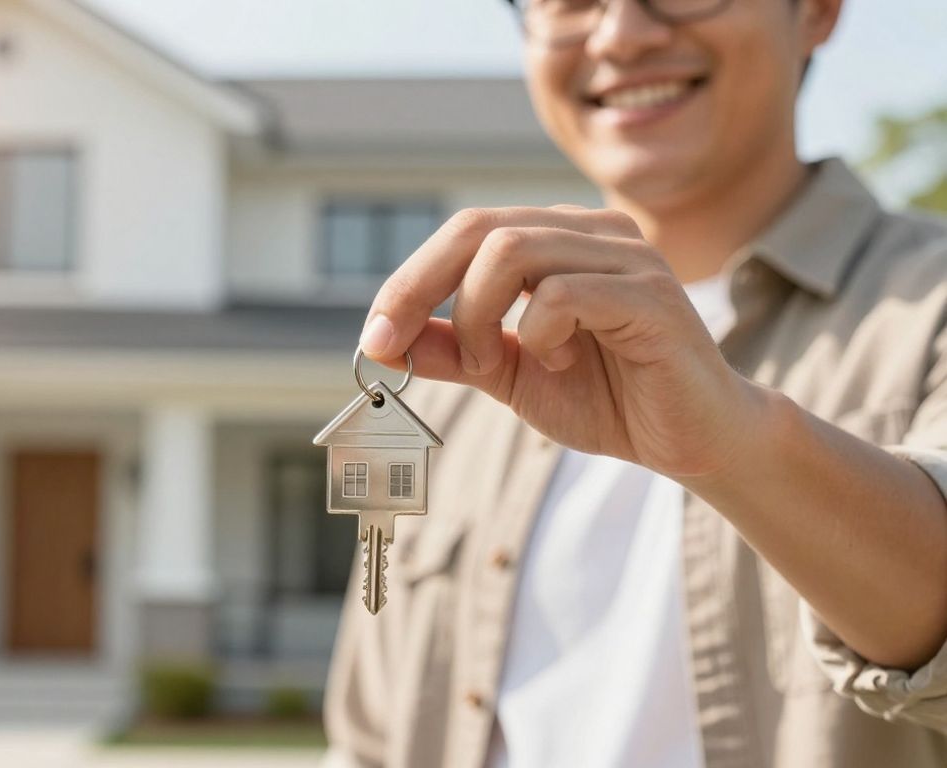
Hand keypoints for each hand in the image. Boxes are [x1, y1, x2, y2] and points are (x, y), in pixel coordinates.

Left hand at [359, 206, 766, 477]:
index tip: (374, 337)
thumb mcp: (509, 374)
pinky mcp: (650, 295)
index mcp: (558, 239)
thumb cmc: (609, 398)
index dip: (408, 281)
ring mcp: (626, 256)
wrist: (692, 442)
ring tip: (494, 363)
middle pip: (478, 228)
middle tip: (391, 345)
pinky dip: (537, 334)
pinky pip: (561, 294)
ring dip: (477, 317)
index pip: (465, 231)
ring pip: (510, 252)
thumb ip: (452, 350)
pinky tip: (557, 364)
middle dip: (418, 288)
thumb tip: (383, 341)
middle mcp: (591, 232)